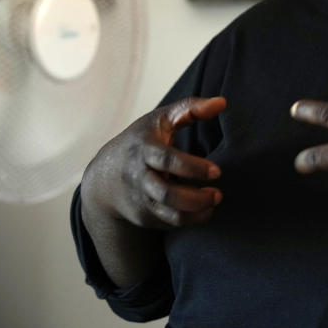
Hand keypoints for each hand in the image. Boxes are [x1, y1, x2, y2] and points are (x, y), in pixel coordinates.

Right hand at [81, 97, 224, 228]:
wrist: (104, 177)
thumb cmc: (142, 140)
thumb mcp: (161, 119)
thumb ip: (190, 108)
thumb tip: (222, 103)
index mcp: (144, 149)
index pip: (167, 160)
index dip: (193, 167)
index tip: (217, 171)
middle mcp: (140, 177)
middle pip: (166, 194)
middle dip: (196, 198)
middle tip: (218, 194)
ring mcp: (141, 200)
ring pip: (169, 215)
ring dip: (197, 212)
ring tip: (214, 200)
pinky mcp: (144, 217)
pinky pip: (170, 224)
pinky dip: (191, 220)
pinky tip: (205, 209)